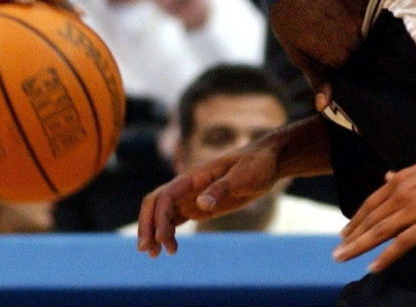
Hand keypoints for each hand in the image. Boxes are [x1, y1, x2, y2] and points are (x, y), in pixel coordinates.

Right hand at [137, 140, 281, 256]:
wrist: (267, 161)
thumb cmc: (256, 164)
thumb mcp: (243, 177)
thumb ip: (221, 189)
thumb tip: (201, 203)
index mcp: (195, 176)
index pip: (166, 196)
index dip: (159, 217)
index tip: (162, 239)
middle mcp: (188, 186)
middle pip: (156, 203)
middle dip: (148, 225)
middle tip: (148, 251)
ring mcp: (192, 195)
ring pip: (163, 212)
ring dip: (155, 231)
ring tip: (155, 255)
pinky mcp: (199, 205)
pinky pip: (176, 217)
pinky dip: (168, 231)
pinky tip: (169, 247)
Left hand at [269, 0, 364, 107]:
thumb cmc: (287, 17)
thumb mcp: (296, 52)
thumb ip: (317, 78)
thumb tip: (325, 105)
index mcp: (339, 56)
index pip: (351, 78)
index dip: (342, 77)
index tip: (333, 73)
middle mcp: (356, 40)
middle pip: (361, 60)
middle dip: (351, 61)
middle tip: (331, 50)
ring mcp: (362, 21)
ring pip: (366, 43)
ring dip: (356, 43)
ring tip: (334, 33)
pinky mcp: (364, 4)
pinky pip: (369, 24)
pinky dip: (360, 26)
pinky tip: (342, 20)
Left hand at [333, 143, 415, 271]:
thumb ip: (403, 177)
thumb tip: (387, 178)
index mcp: (400, 180)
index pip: (370, 204)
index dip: (356, 220)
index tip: (344, 233)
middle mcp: (401, 195)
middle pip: (370, 220)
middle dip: (351, 238)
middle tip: (337, 253)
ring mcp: (415, 209)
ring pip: (380, 232)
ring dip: (359, 247)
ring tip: (344, 258)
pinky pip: (403, 243)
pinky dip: (386, 256)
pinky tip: (373, 266)